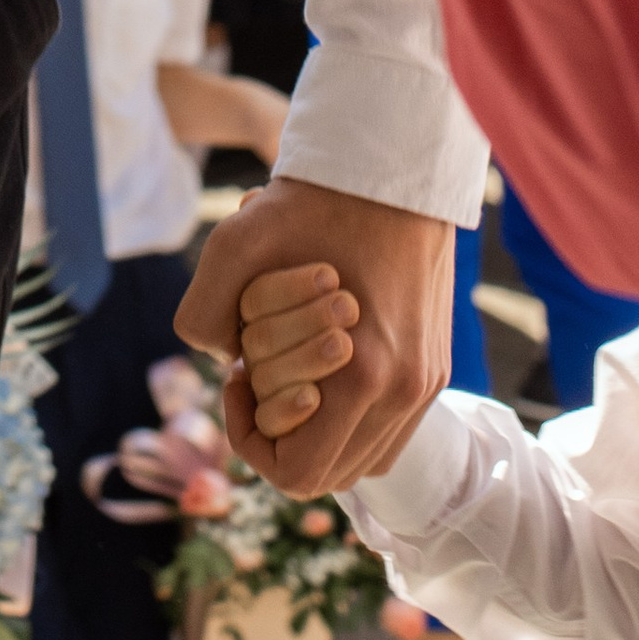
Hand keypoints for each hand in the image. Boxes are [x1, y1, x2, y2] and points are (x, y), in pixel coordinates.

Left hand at [177, 177, 450, 494]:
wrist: (394, 164)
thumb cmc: (314, 200)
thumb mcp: (235, 242)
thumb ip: (204, 313)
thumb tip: (220, 362)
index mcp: (364, 377)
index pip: (299, 475)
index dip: (251, 440)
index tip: (236, 378)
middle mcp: (404, 392)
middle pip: (331, 474)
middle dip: (281, 434)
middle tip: (258, 370)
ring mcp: (426, 383)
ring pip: (363, 459)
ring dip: (318, 431)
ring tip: (288, 365)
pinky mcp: (434, 368)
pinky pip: (390, 430)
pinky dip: (351, 418)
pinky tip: (321, 365)